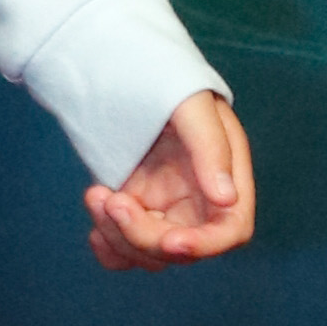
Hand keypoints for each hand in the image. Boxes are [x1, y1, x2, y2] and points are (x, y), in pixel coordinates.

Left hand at [86, 88, 254, 270]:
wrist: (125, 71)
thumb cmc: (166, 80)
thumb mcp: (192, 104)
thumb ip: (211, 147)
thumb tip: (227, 199)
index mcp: (225, 178)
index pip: (230, 230)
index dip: (205, 245)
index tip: (171, 242)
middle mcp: (198, 201)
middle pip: (180, 248)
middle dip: (142, 234)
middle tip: (110, 199)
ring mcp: (163, 209)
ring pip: (148, 254)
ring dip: (117, 236)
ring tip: (95, 194)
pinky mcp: (134, 210)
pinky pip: (123, 248)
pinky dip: (107, 246)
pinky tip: (97, 212)